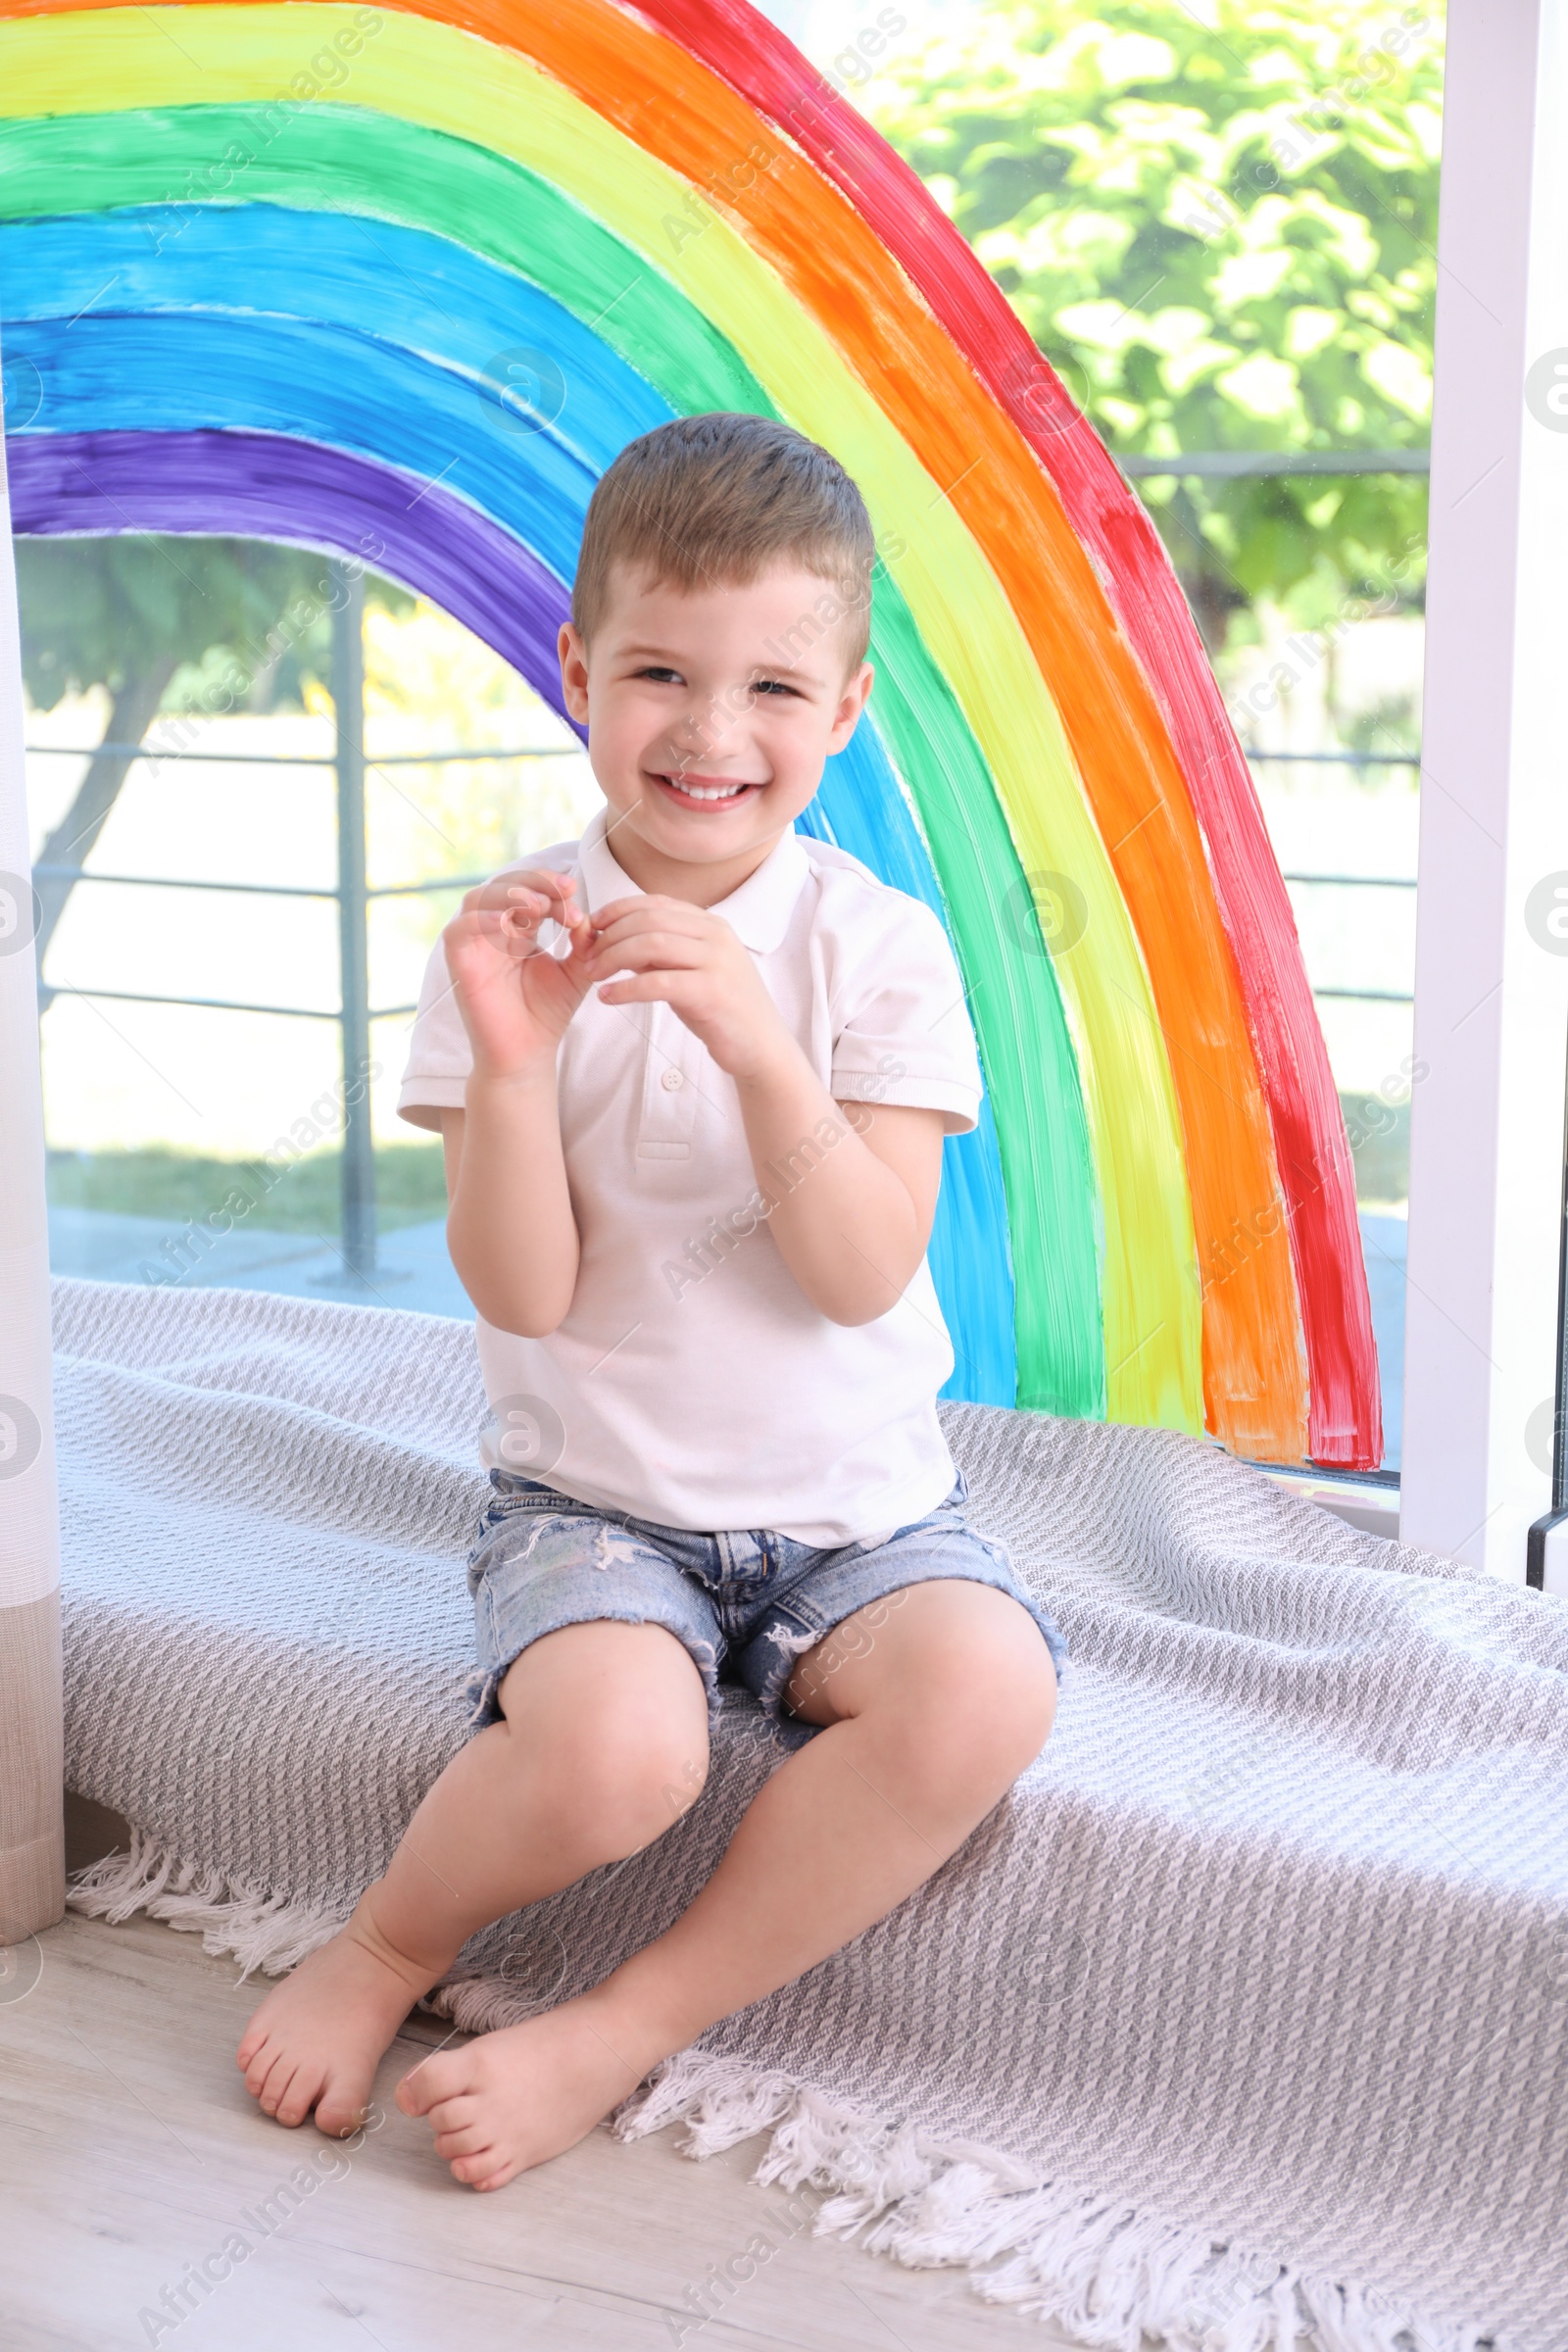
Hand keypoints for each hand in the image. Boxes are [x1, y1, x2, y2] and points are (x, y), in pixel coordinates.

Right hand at [441, 868, 594, 1079]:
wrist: (527, 1055)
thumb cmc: (547, 1015)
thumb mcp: (577, 973)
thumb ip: (585, 944)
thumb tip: (588, 917)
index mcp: (519, 930)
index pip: (530, 891)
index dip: (552, 887)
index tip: (576, 897)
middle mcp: (494, 932)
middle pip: (505, 886)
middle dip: (536, 883)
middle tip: (564, 892)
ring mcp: (475, 946)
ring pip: (478, 899)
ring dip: (509, 894)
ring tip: (540, 906)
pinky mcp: (460, 964)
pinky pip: (458, 930)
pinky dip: (479, 919)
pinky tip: (508, 924)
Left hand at [585, 895, 795, 1080]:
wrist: (761, 1046)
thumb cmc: (720, 1010)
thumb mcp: (688, 972)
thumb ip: (657, 954)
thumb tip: (614, 940)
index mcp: (710, 924)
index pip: (655, 902)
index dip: (617, 910)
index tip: (592, 926)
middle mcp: (716, 935)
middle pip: (648, 920)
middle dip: (610, 936)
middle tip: (587, 957)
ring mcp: (717, 961)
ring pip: (651, 944)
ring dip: (613, 957)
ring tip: (593, 975)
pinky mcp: (712, 991)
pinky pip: (658, 982)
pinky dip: (626, 988)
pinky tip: (608, 997)